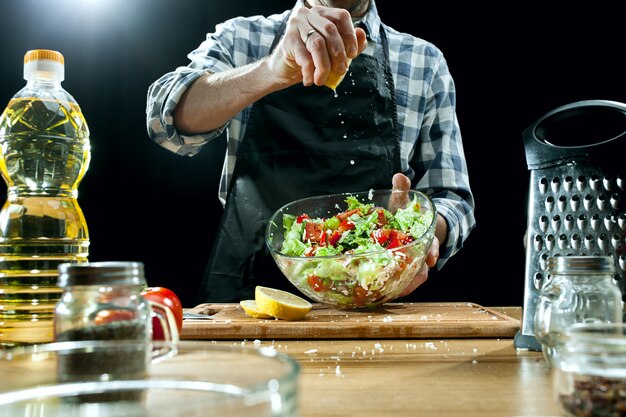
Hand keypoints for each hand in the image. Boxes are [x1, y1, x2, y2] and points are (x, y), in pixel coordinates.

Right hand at [268, 5, 367, 86]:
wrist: (284, 70)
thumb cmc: (310, 60)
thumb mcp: (332, 52)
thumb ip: (349, 44)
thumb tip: (362, 34)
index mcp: (321, 14)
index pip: (341, 17)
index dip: (350, 35)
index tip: (352, 54)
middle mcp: (307, 15)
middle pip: (330, 30)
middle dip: (338, 53)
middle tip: (340, 71)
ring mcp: (296, 26)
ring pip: (317, 43)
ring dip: (324, 65)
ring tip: (322, 80)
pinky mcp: (287, 40)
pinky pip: (304, 57)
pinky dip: (310, 72)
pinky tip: (310, 80)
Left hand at [390, 172, 440, 297]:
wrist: (409, 228)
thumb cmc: (405, 215)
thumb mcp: (404, 202)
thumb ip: (402, 191)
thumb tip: (399, 176)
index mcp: (425, 238)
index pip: (433, 246)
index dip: (432, 252)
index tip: (431, 260)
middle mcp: (422, 254)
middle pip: (424, 270)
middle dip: (416, 278)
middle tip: (406, 287)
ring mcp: (412, 265)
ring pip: (413, 280)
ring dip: (403, 287)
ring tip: (392, 295)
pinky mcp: (401, 273)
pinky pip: (400, 283)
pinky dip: (393, 289)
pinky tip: (382, 295)